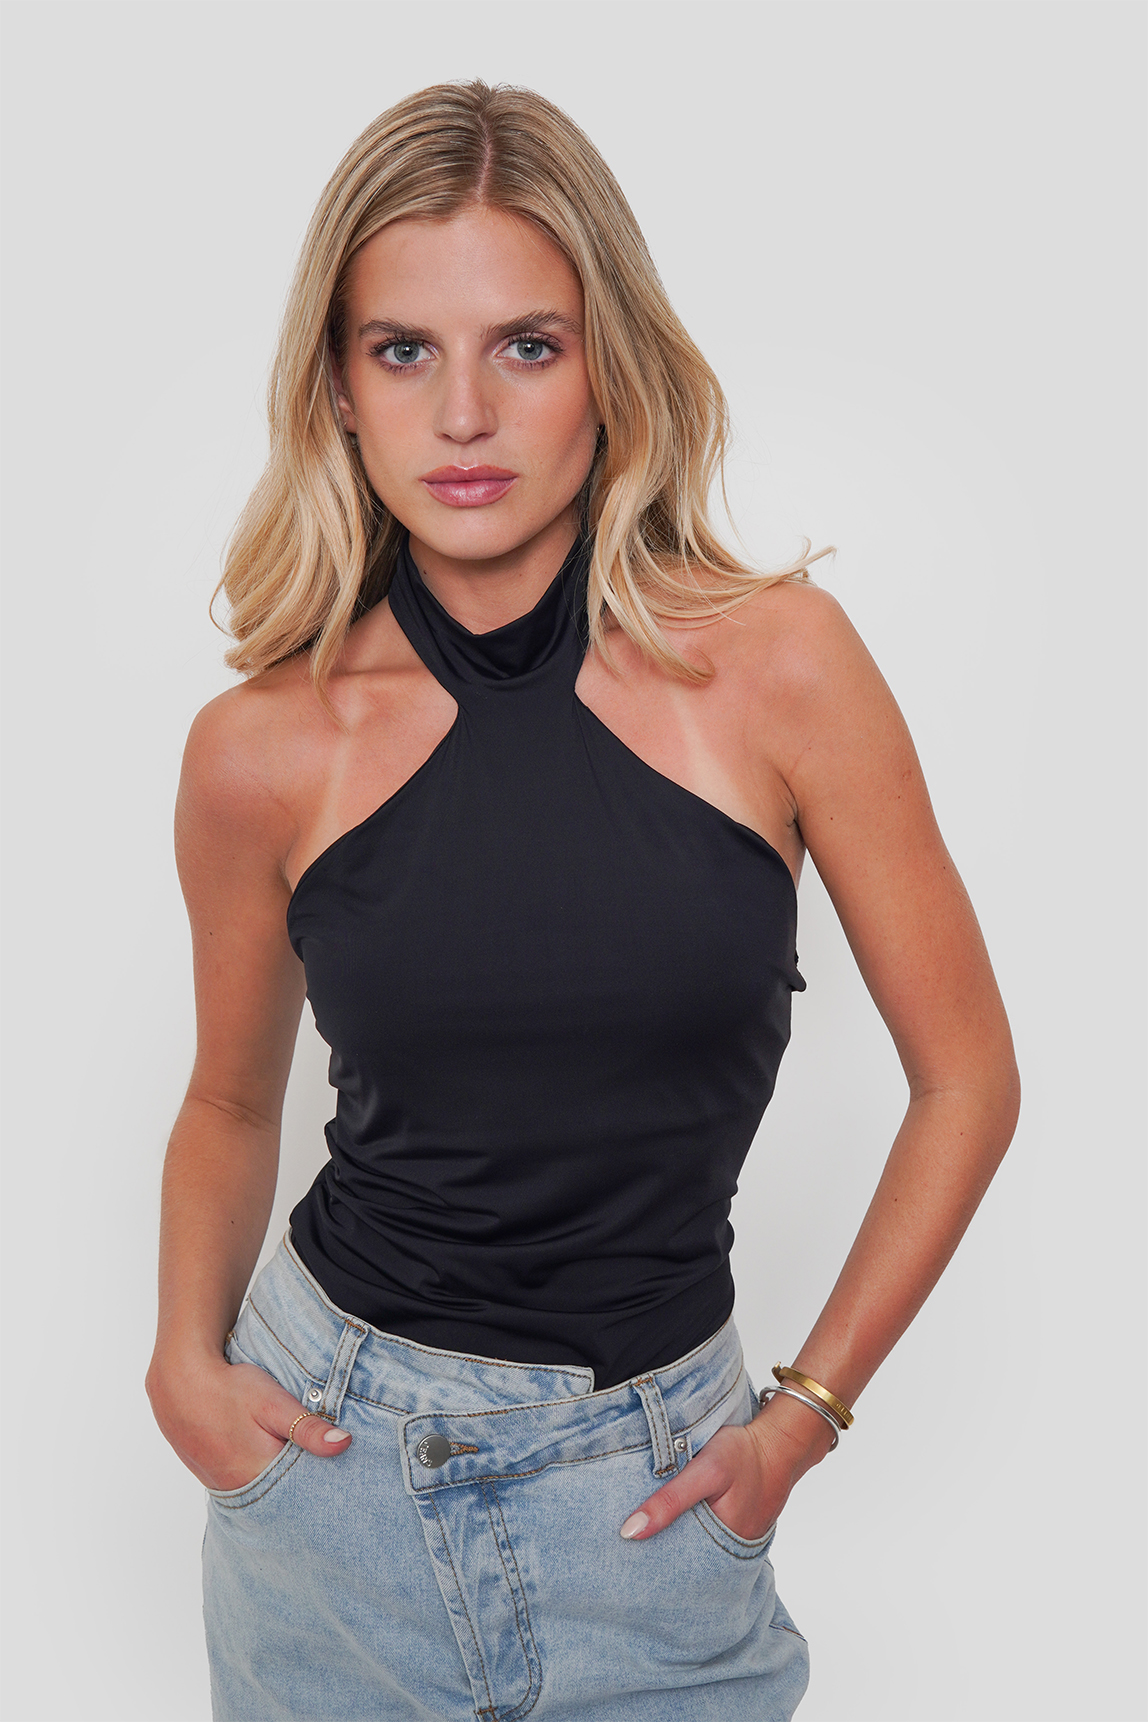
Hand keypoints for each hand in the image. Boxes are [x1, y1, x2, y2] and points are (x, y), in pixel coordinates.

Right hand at [146, 1350, 351, 1491]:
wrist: (179, 1381)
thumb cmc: (229, 1389)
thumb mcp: (275, 1403)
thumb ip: (308, 1428)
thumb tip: (344, 1444)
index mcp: (259, 1475)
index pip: (301, 1492)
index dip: (321, 1480)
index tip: (339, 1473)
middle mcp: (239, 1489)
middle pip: (281, 1494)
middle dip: (300, 1481)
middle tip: (319, 1463)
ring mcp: (221, 1484)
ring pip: (261, 1488)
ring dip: (277, 1477)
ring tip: (291, 1458)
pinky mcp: (210, 1475)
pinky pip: (242, 1482)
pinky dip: (256, 1473)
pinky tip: (263, 1455)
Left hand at [619, 1395, 833, 1541]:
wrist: (779, 1443)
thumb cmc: (744, 1455)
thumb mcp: (705, 1471)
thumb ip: (670, 1501)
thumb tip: (630, 1532)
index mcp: (719, 1547)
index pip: (674, 1566)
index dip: (646, 1561)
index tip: (618, 1556)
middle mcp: (727, 1551)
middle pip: (682, 1560)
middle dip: (656, 1553)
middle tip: (622, 1548)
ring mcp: (732, 1541)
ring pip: (693, 1548)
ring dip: (671, 1539)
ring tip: (640, 1535)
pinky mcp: (733, 1527)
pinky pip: (705, 1535)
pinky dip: (687, 1528)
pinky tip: (670, 1518)